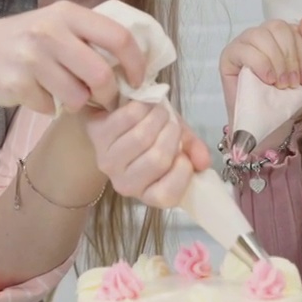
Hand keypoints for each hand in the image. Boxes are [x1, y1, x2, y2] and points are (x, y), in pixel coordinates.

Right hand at [0, 0, 144, 114]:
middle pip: (101, 74)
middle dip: (109, 94)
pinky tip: (37, 93)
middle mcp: (49, 30)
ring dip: (77, 103)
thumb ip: (90, 34)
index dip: (136, 63)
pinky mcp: (16, 83)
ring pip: (77, 97)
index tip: (138, 80)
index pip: (118, 37)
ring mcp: (30, 58)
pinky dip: (49, 107)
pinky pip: (50, 107)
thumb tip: (136, 60)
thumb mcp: (56, 23)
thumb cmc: (26, 42)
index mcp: (66, 12)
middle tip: (107, 100)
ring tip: (65, 93)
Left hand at [83, 101, 211, 207]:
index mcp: (149, 192)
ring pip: (141, 138)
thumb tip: (204, 162)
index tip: (183, 154)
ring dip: (157, 117)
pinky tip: (143, 106)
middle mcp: (125, 184)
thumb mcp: (180, 143)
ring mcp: (108, 162)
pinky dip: (141, 107)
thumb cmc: (153, 135)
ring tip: (160, 112)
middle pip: (157, 159)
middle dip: (172, 133)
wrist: (120, 117)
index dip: (182, 172)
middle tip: (172, 122)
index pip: (167, 195)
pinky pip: (125, 119)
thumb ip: (194, 152)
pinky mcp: (97, 136)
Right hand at [219, 18, 301, 120]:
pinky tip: (267, 79)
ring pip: (261, 35)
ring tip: (279, 83)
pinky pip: (245, 50)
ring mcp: (244, 43)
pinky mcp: (229, 56)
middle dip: (290, 58)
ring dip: (276, 62)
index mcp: (284, 34)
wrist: (275, 121)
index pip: (295, 27)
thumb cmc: (294, 96)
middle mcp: (263, 34)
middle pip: (278, 27)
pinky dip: (261, 65)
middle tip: (292, 82)